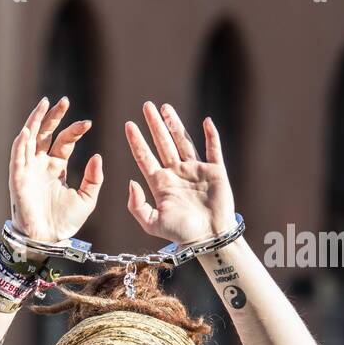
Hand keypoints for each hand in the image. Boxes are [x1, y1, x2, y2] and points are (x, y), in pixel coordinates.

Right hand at [8, 97, 102, 242]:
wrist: (48, 239)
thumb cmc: (65, 222)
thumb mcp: (87, 198)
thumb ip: (94, 178)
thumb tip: (97, 156)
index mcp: (56, 168)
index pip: (64, 141)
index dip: (75, 131)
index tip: (88, 123)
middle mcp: (40, 165)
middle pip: (44, 134)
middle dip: (53, 117)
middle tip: (63, 100)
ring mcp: (28, 171)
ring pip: (29, 139)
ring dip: (34, 121)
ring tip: (44, 104)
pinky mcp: (18, 180)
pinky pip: (17, 159)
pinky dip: (20, 145)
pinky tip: (27, 131)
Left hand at [124, 101, 235, 244]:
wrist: (208, 238)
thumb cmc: (180, 233)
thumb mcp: (151, 223)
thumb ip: (137, 205)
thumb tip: (130, 182)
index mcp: (160, 184)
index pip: (145, 157)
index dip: (137, 141)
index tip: (129, 125)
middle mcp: (176, 173)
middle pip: (162, 143)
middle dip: (154, 125)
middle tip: (146, 106)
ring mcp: (195, 171)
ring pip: (183, 141)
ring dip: (175, 124)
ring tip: (165, 107)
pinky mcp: (215, 171)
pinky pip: (213, 149)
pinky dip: (211, 135)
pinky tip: (205, 121)